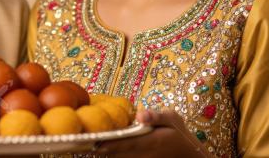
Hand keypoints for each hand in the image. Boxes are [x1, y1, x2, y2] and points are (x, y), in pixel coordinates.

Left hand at [94, 109, 209, 157]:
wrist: (189, 156)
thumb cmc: (179, 134)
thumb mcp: (172, 119)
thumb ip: (156, 116)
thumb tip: (139, 114)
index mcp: (149, 141)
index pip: (123, 142)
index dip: (105, 142)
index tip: (90, 139)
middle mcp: (142, 155)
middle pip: (115, 154)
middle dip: (98, 148)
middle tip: (80, 141)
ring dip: (102, 153)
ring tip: (84, 145)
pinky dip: (110, 155)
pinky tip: (98, 149)